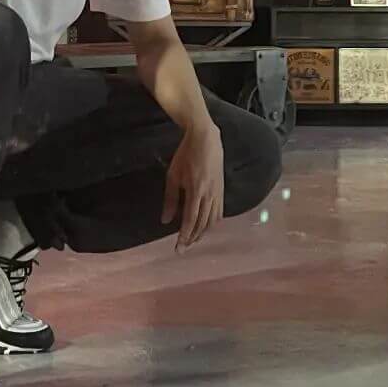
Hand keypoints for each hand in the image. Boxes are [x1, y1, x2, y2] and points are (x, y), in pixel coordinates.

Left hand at [161, 122, 224, 249]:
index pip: (190, 221)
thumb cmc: (185, 155)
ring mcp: (218, 192)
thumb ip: (170, 199)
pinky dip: (212, 223)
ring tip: (193, 239)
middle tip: (183, 247)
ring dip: (202, 233)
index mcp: (196, 191)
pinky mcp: (222, 189)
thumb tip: (165, 220)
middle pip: (202, 224)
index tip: (178, 249)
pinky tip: (205, 226)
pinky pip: (219, 212)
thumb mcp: (173, 176)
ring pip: (212, 220)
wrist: (205, 138)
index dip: (184, 237)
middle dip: (193, 238)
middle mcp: (209, 194)